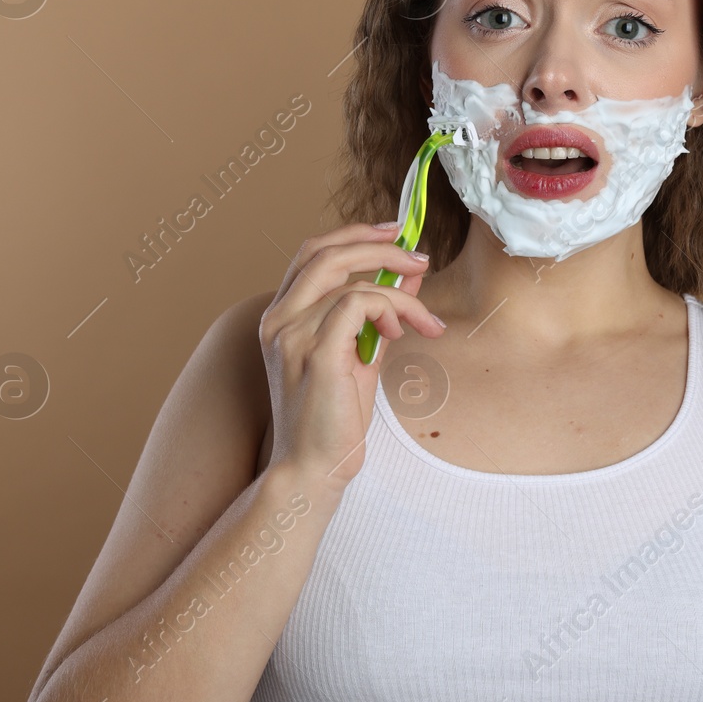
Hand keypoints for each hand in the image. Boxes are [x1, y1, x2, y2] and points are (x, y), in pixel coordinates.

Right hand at [258, 222, 444, 490]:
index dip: (355, 234)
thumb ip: (380, 312)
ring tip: (424, 322)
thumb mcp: (362, 352)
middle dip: (381, 245)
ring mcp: (292, 335)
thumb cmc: (334, 418)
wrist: (313, 469)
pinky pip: (358, 304)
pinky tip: (396, 334)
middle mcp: (278, 319)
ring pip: (353, 281)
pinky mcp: (315, 353)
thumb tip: (410, 275)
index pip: (314, 252)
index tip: (397, 233)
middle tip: (421, 257)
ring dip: (400, 294)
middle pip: (327, 252)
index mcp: (282, 316)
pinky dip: (388, 310)